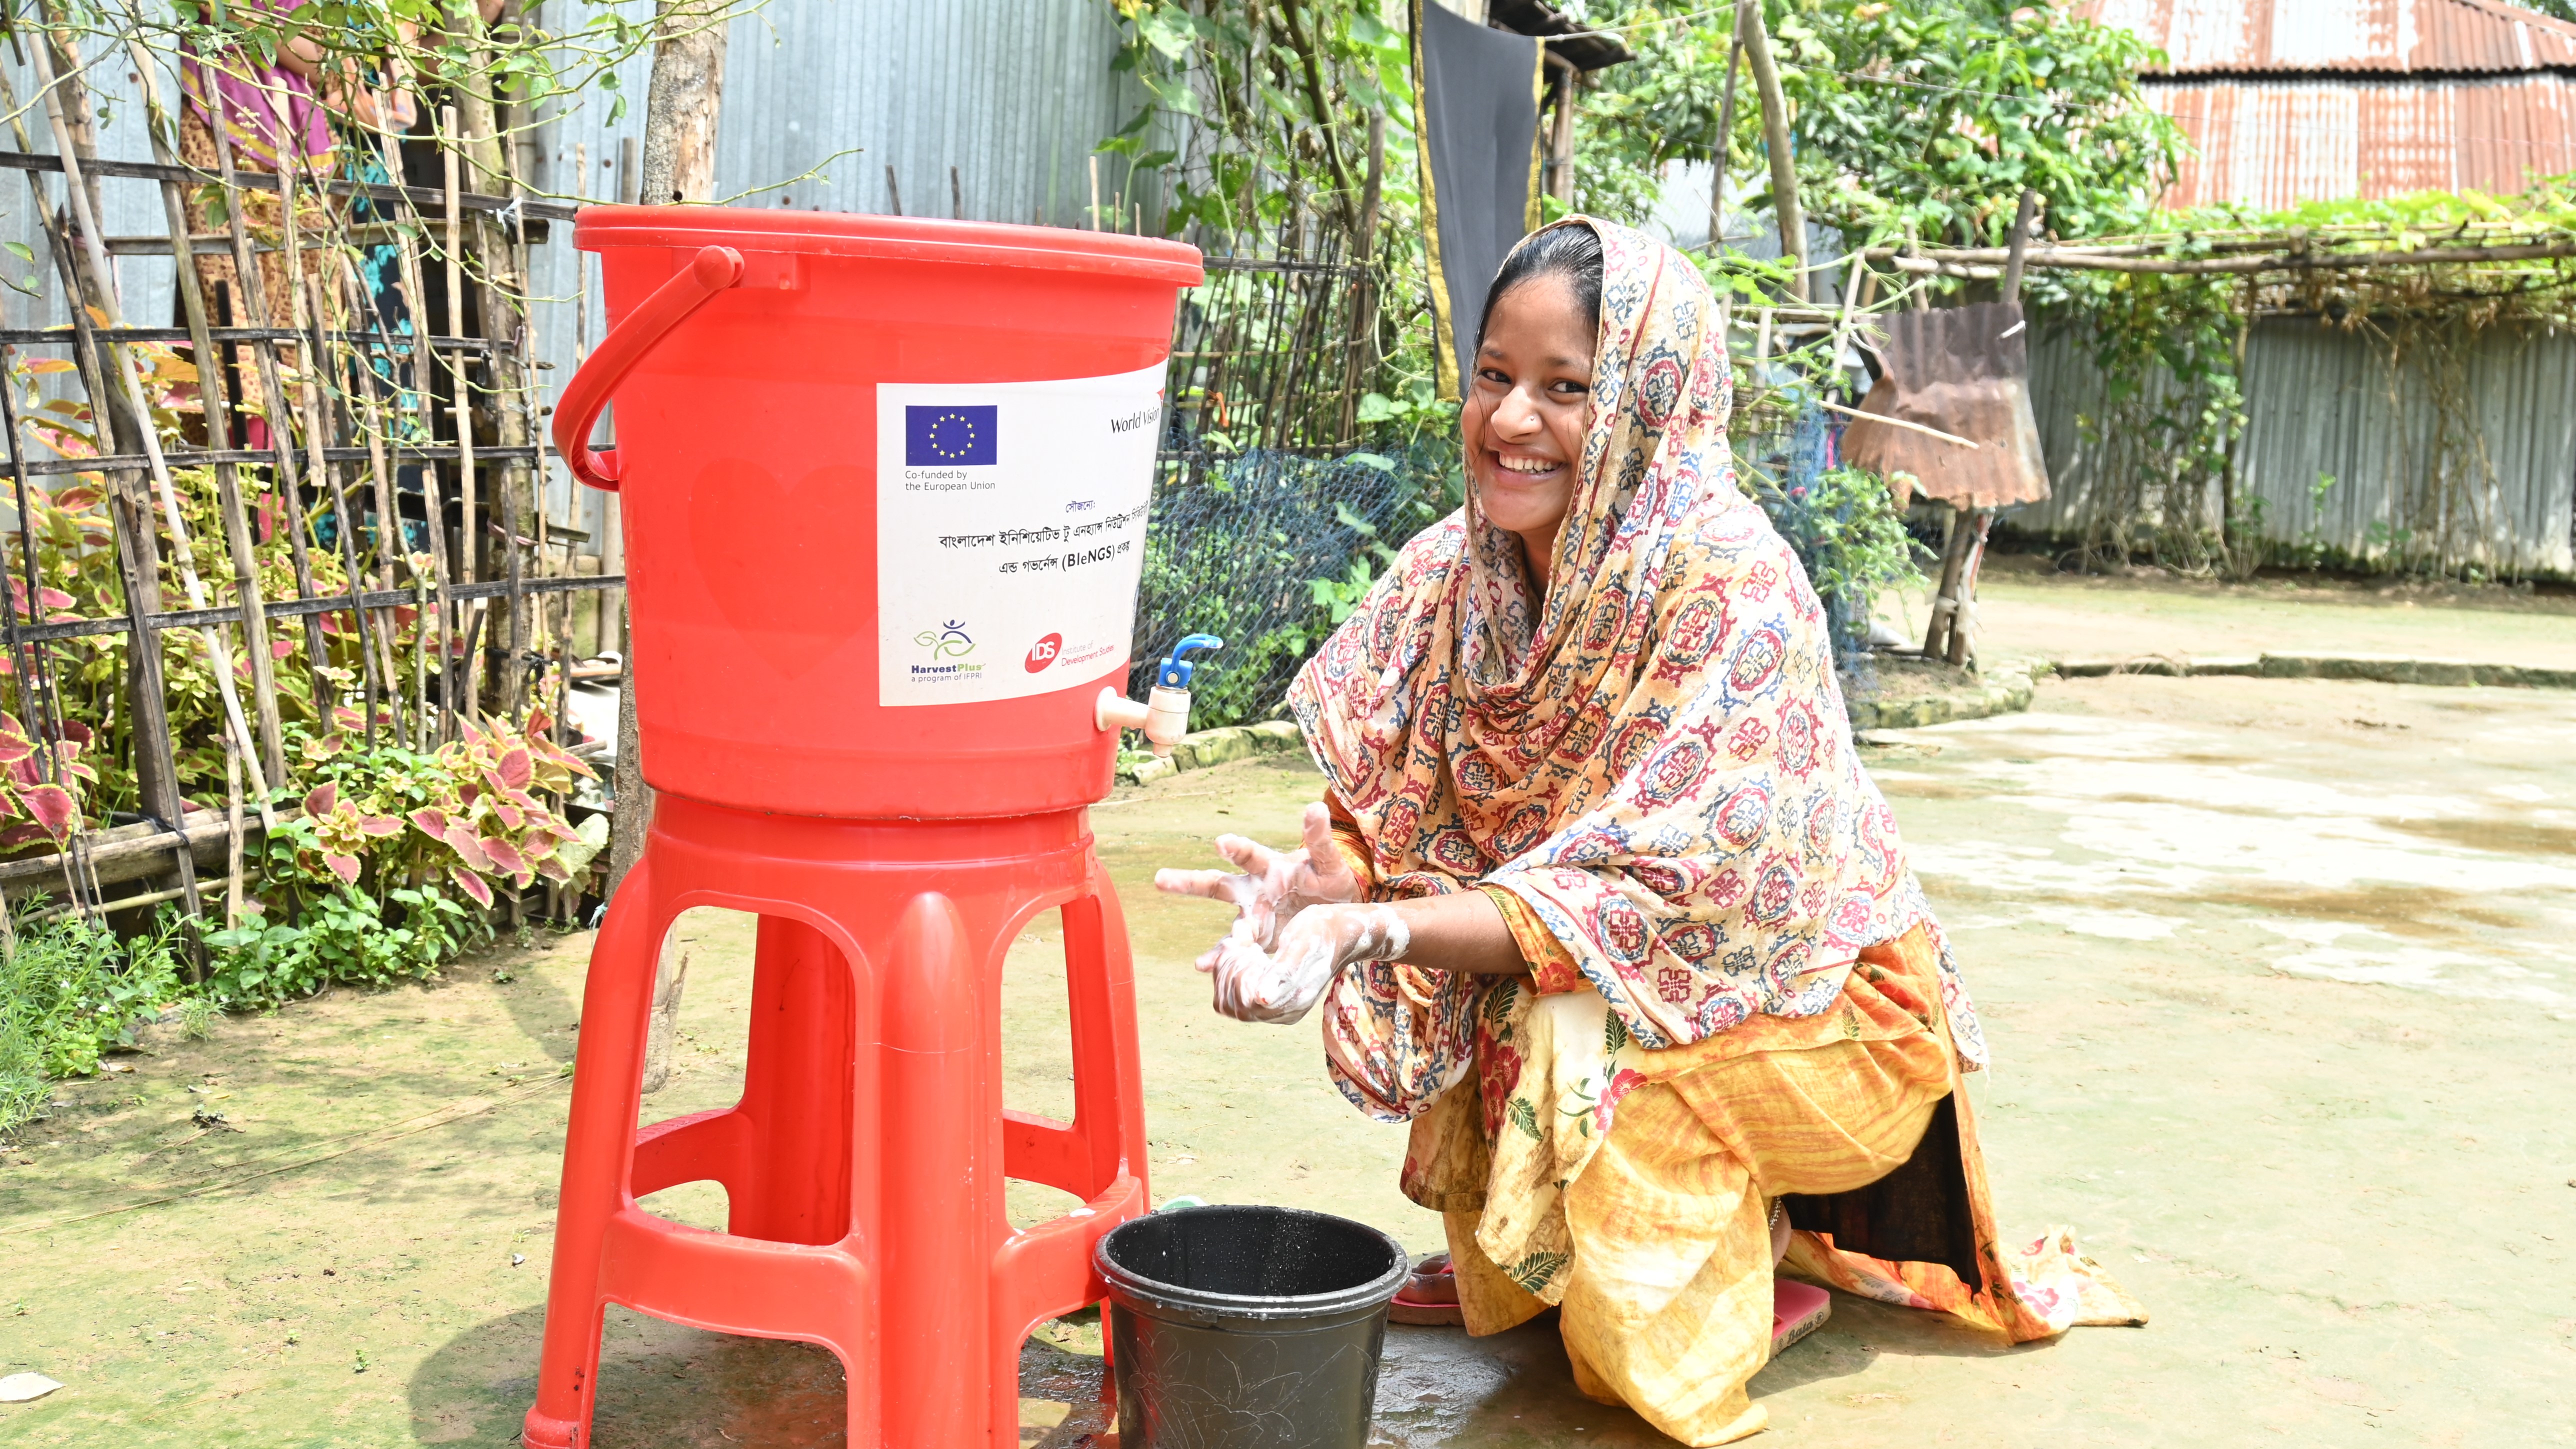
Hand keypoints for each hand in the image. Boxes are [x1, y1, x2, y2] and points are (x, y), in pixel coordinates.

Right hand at [1153, 801, 1362, 956]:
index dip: (1236, 848)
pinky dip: (1221, 960)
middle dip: (1189, 883)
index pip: (1249, 855)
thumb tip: (1316, 806)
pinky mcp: (1259, 940)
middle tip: (1160, 878)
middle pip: (1217, 884)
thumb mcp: (1329, 861)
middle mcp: (1254, 890)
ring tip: (1197, 958)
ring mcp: (1254, 917)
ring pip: (1227, 927)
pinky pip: (1237, 951)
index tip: (1221, 842)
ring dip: (1212, 942)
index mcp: (1269, 867)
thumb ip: (1320, 840)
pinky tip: (1206, 969)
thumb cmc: (1329, 880)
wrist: (1337, 910)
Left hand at [1205, 902, 1410, 1024]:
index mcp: (1293, 1000)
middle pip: (1232, 1006)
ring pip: (1230, 1005)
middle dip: (1228, 972)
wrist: (1341, 934)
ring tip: (1241, 948)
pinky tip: (1246, 955)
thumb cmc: (1321, 932)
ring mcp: (1277, 1010)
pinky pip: (1236, 999)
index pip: (1243, 1001)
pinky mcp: (1272, 1002)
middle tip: (1240, 944)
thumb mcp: (1301, 944)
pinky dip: (1232, 976)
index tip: (1247, 946)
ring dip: (1227, 974)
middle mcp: (1284, 1012)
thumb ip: (1282, 973)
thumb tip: (1261, 998)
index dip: (1235, 973)